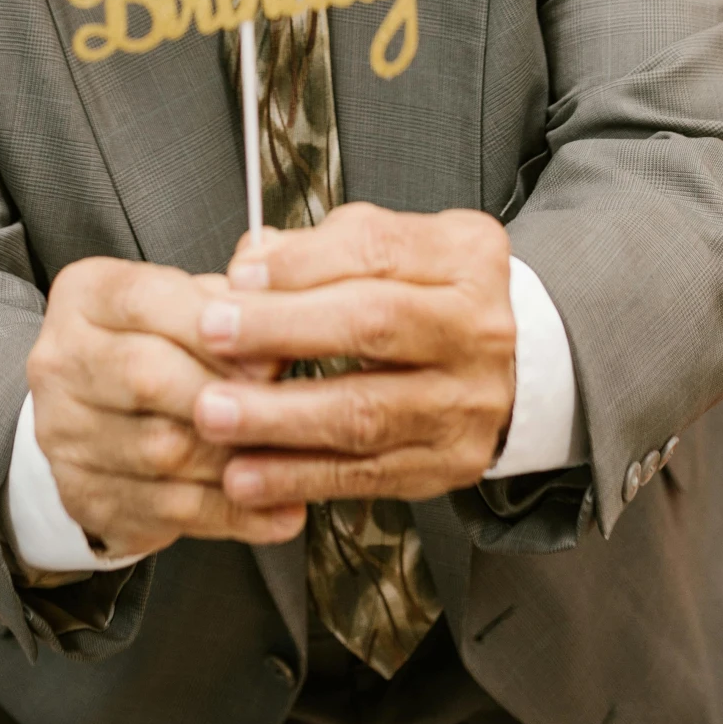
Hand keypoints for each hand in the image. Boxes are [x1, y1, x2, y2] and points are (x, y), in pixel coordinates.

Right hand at [27, 258, 304, 558]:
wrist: (94, 416)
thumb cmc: (156, 346)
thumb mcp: (186, 304)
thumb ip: (232, 302)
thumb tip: (285, 318)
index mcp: (86, 297)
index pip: (147, 300)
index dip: (216, 329)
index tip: (273, 353)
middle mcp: (60, 362)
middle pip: (146, 376)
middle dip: (228, 395)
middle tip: (288, 409)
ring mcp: (63, 433)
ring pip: (160, 449)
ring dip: (237, 459)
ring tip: (293, 462)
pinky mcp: (82, 495)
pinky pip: (166, 508)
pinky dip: (233, 512)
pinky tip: (278, 510)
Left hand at [190, 203, 516, 508]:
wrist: (508, 369)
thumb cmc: (433, 299)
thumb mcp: (395, 247)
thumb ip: (322, 249)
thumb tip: (252, 263)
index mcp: (465, 258)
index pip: (378, 250)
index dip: (302, 263)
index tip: (240, 275)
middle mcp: (477, 330)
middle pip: (374, 326)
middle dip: (283, 331)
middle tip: (214, 335)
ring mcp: (467, 403)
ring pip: (365, 413)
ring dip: (280, 418)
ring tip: (216, 414)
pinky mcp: (447, 464)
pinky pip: (365, 474)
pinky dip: (299, 477)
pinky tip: (249, 474)